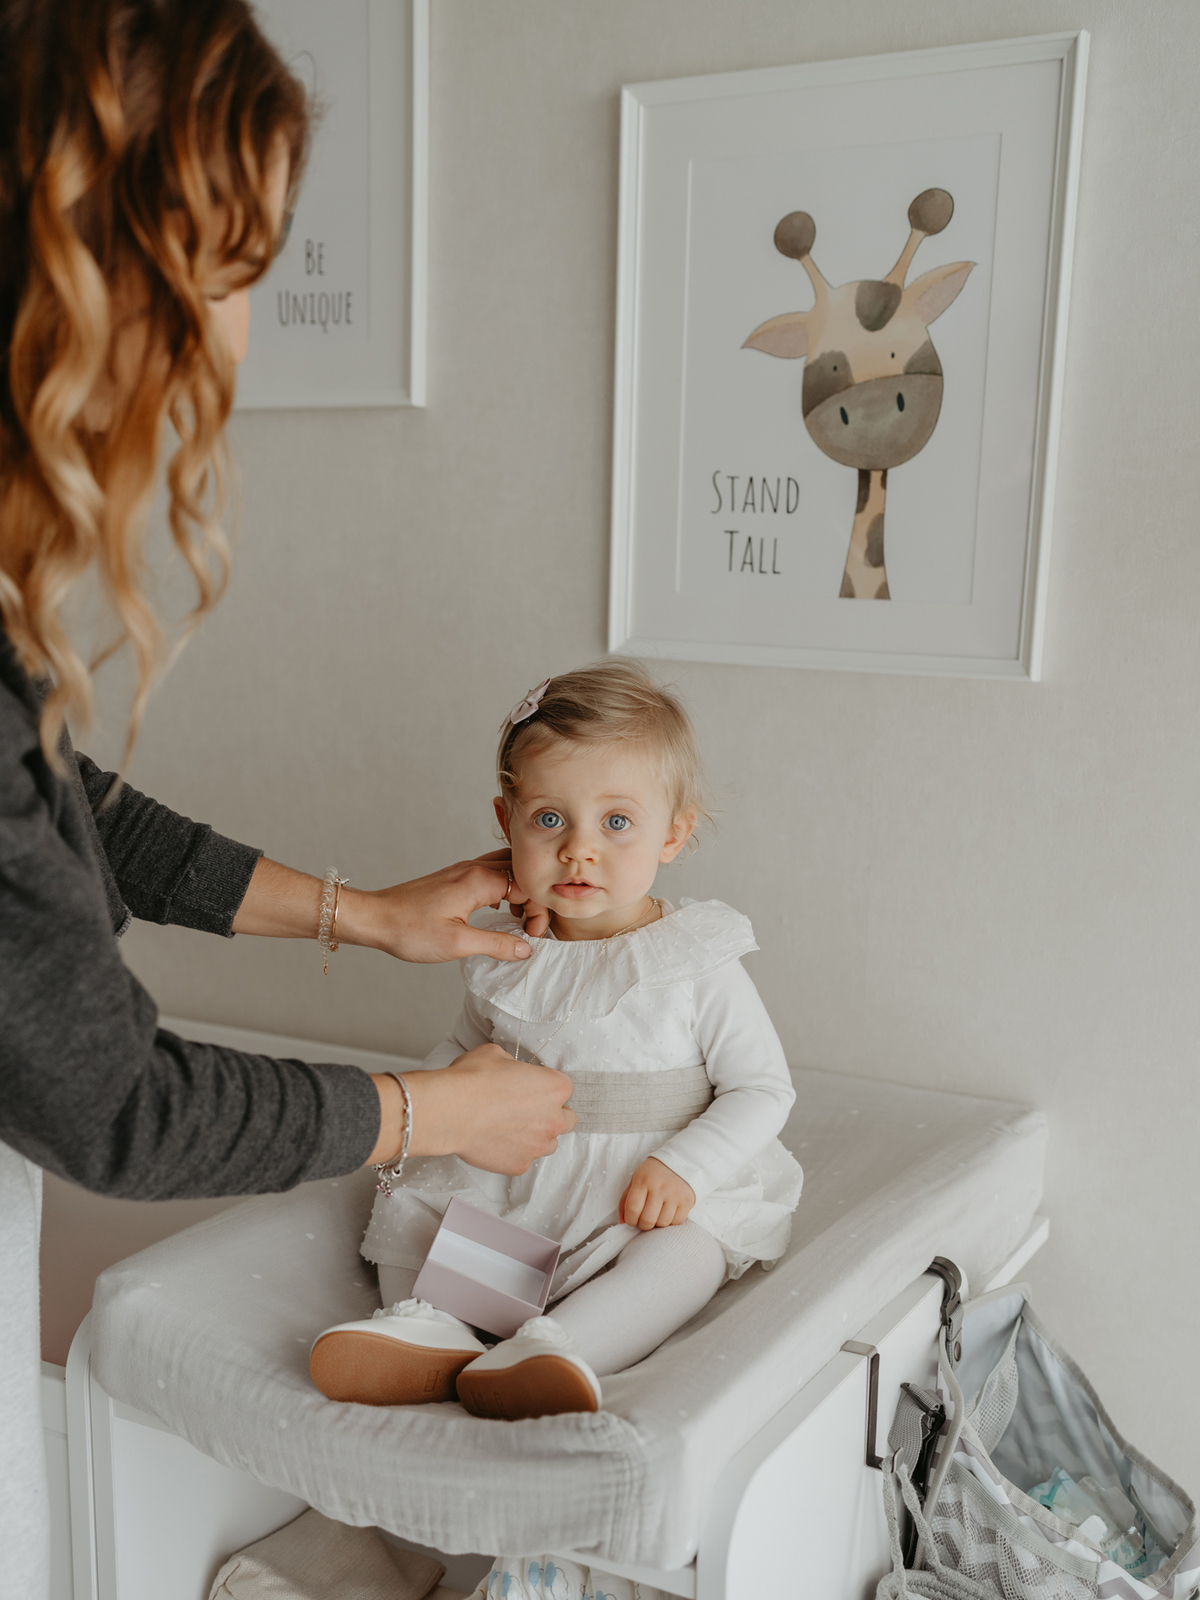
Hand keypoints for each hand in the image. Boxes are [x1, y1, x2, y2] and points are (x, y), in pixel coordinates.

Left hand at [232, 854, 542, 962]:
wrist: (375, 918)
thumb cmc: (411, 930)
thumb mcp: (458, 943)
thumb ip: (497, 943)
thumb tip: (526, 948)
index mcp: (479, 880)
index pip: (528, 885)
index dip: (538, 911)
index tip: (532, 935)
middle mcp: (474, 868)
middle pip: (521, 871)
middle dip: (533, 897)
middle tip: (529, 926)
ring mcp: (463, 870)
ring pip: (506, 868)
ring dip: (519, 890)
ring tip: (518, 918)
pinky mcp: (454, 877)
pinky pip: (490, 872)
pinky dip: (504, 887)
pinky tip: (499, 908)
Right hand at [371, 1045, 575, 1174]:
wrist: (449, 1112)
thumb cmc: (471, 1080)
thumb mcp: (496, 1055)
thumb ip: (514, 1066)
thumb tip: (510, 1072)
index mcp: (554, 1088)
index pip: (565, 1087)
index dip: (547, 1087)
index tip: (533, 1088)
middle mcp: (553, 1119)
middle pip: (567, 1120)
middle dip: (552, 1115)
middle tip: (527, 1110)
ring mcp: (537, 1146)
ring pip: (548, 1143)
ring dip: (536, 1136)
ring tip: (510, 1128)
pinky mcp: (519, 1165)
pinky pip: (524, 1159)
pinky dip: (514, 1152)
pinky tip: (495, 1141)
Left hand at [619, 1157, 694, 1228]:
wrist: (680, 1161)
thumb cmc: (653, 1173)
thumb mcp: (636, 1179)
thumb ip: (626, 1199)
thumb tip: (621, 1222)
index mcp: (643, 1180)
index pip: (632, 1209)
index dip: (630, 1220)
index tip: (632, 1220)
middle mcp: (659, 1187)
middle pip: (647, 1220)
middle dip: (643, 1224)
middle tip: (645, 1218)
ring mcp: (675, 1195)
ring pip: (662, 1223)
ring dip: (657, 1223)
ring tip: (657, 1214)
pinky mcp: (687, 1201)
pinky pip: (676, 1222)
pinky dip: (671, 1221)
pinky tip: (669, 1211)